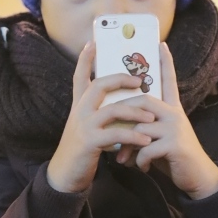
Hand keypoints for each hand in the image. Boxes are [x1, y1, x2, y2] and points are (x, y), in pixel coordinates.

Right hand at [47, 42, 155, 192]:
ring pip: (112, 110)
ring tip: (152, 117)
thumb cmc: (81, 151)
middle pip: (99, 85)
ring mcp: (83, 125)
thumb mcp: (87, 127)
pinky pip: (115, 134)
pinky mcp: (89, 142)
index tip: (92, 42)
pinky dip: (133, 136)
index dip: (85, 60)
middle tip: (139, 80)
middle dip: (120, 79)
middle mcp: (79, 111)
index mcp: (79, 106)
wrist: (65, 175)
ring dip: (135, 112)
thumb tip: (119, 104)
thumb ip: (99, 114)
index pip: (79, 77)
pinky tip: (146, 140)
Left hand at [116, 42, 217, 199]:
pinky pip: (147, 148)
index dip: (166, 63)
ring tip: (122, 158)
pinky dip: (140, 160)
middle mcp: (175, 114)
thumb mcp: (158, 139)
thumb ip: (144, 129)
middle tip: (109, 129)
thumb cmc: (173, 157)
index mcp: (172, 110)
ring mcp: (175, 128)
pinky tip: (141, 168)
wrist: (196, 177)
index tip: (161, 44)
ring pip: (140, 127)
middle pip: (143, 101)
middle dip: (122, 114)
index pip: (169, 81)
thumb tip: (120, 130)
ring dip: (127, 145)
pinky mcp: (175, 144)